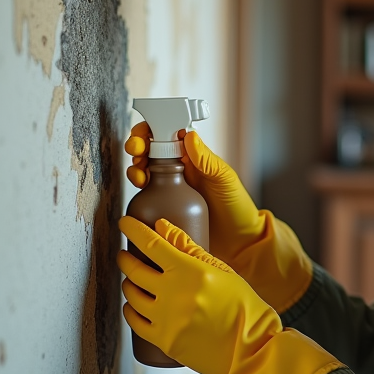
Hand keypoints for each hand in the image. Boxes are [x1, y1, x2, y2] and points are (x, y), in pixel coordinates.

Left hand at [118, 216, 343, 373]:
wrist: (251, 349)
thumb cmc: (243, 307)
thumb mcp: (222, 271)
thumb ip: (190, 247)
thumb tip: (162, 226)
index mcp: (191, 272)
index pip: (152, 244)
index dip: (134, 230)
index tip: (125, 223)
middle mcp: (175, 294)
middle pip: (136, 270)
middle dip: (126, 258)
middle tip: (125, 254)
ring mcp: (167, 319)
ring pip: (132, 296)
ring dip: (128, 283)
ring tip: (132, 280)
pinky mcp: (163, 341)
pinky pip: (135, 322)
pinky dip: (130, 310)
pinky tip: (132, 305)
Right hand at [124, 125, 312, 311]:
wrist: (238, 241)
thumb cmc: (237, 206)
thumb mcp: (224, 179)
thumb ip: (207, 159)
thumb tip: (189, 136)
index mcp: (194, 157)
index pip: (169, 135)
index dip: (152, 131)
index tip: (143, 137)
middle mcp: (181, 170)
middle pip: (151, 151)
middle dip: (138, 148)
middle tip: (136, 154)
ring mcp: (172, 190)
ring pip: (145, 172)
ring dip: (135, 169)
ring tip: (139, 177)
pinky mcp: (165, 209)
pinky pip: (147, 197)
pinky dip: (139, 193)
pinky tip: (141, 195)